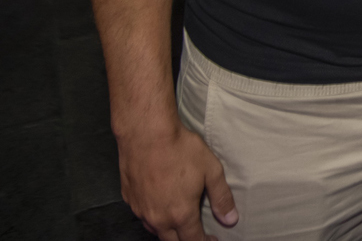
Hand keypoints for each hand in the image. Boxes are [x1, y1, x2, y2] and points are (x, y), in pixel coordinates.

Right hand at [119, 124, 236, 240]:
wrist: (146, 134)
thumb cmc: (181, 149)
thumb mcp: (211, 170)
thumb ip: (222, 197)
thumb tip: (230, 219)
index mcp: (180, 214)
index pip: (193, 240)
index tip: (212, 240)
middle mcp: (158, 218)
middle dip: (186, 240)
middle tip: (198, 234)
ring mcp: (140, 210)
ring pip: (155, 230)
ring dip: (169, 230)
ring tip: (180, 223)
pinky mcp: (129, 199)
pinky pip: (143, 215)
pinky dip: (153, 217)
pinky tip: (160, 206)